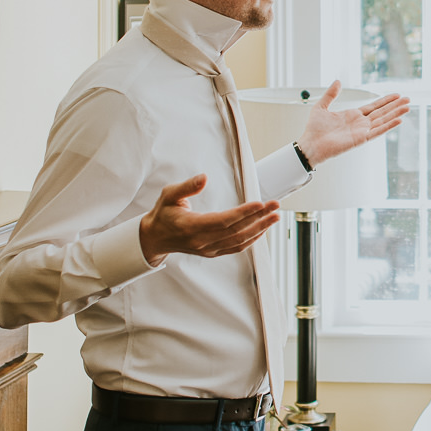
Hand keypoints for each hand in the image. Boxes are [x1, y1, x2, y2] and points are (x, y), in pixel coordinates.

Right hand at [138, 175, 280, 265]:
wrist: (155, 237)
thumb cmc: (163, 213)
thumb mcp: (169, 195)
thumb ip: (187, 187)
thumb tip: (204, 178)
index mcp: (191, 226)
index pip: (223, 221)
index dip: (244, 213)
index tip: (260, 204)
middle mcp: (202, 241)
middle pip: (236, 231)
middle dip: (259, 218)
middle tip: (275, 205)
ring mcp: (208, 249)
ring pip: (239, 241)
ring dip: (260, 229)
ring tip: (275, 217)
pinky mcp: (212, 252)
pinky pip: (236, 247)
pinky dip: (252, 239)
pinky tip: (262, 229)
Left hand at [294, 81, 411, 166]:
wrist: (310, 144)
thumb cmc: (314, 129)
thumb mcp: (321, 106)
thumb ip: (330, 94)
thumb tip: (338, 81)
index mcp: (353, 115)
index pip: (374, 106)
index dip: (386, 100)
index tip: (397, 95)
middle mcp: (360, 123)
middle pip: (382, 112)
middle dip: (395, 105)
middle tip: (408, 99)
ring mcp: (361, 131)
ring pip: (383, 121)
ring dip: (395, 114)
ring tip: (408, 107)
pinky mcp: (360, 139)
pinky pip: (377, 131)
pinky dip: (388, 126)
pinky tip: (398, 120)